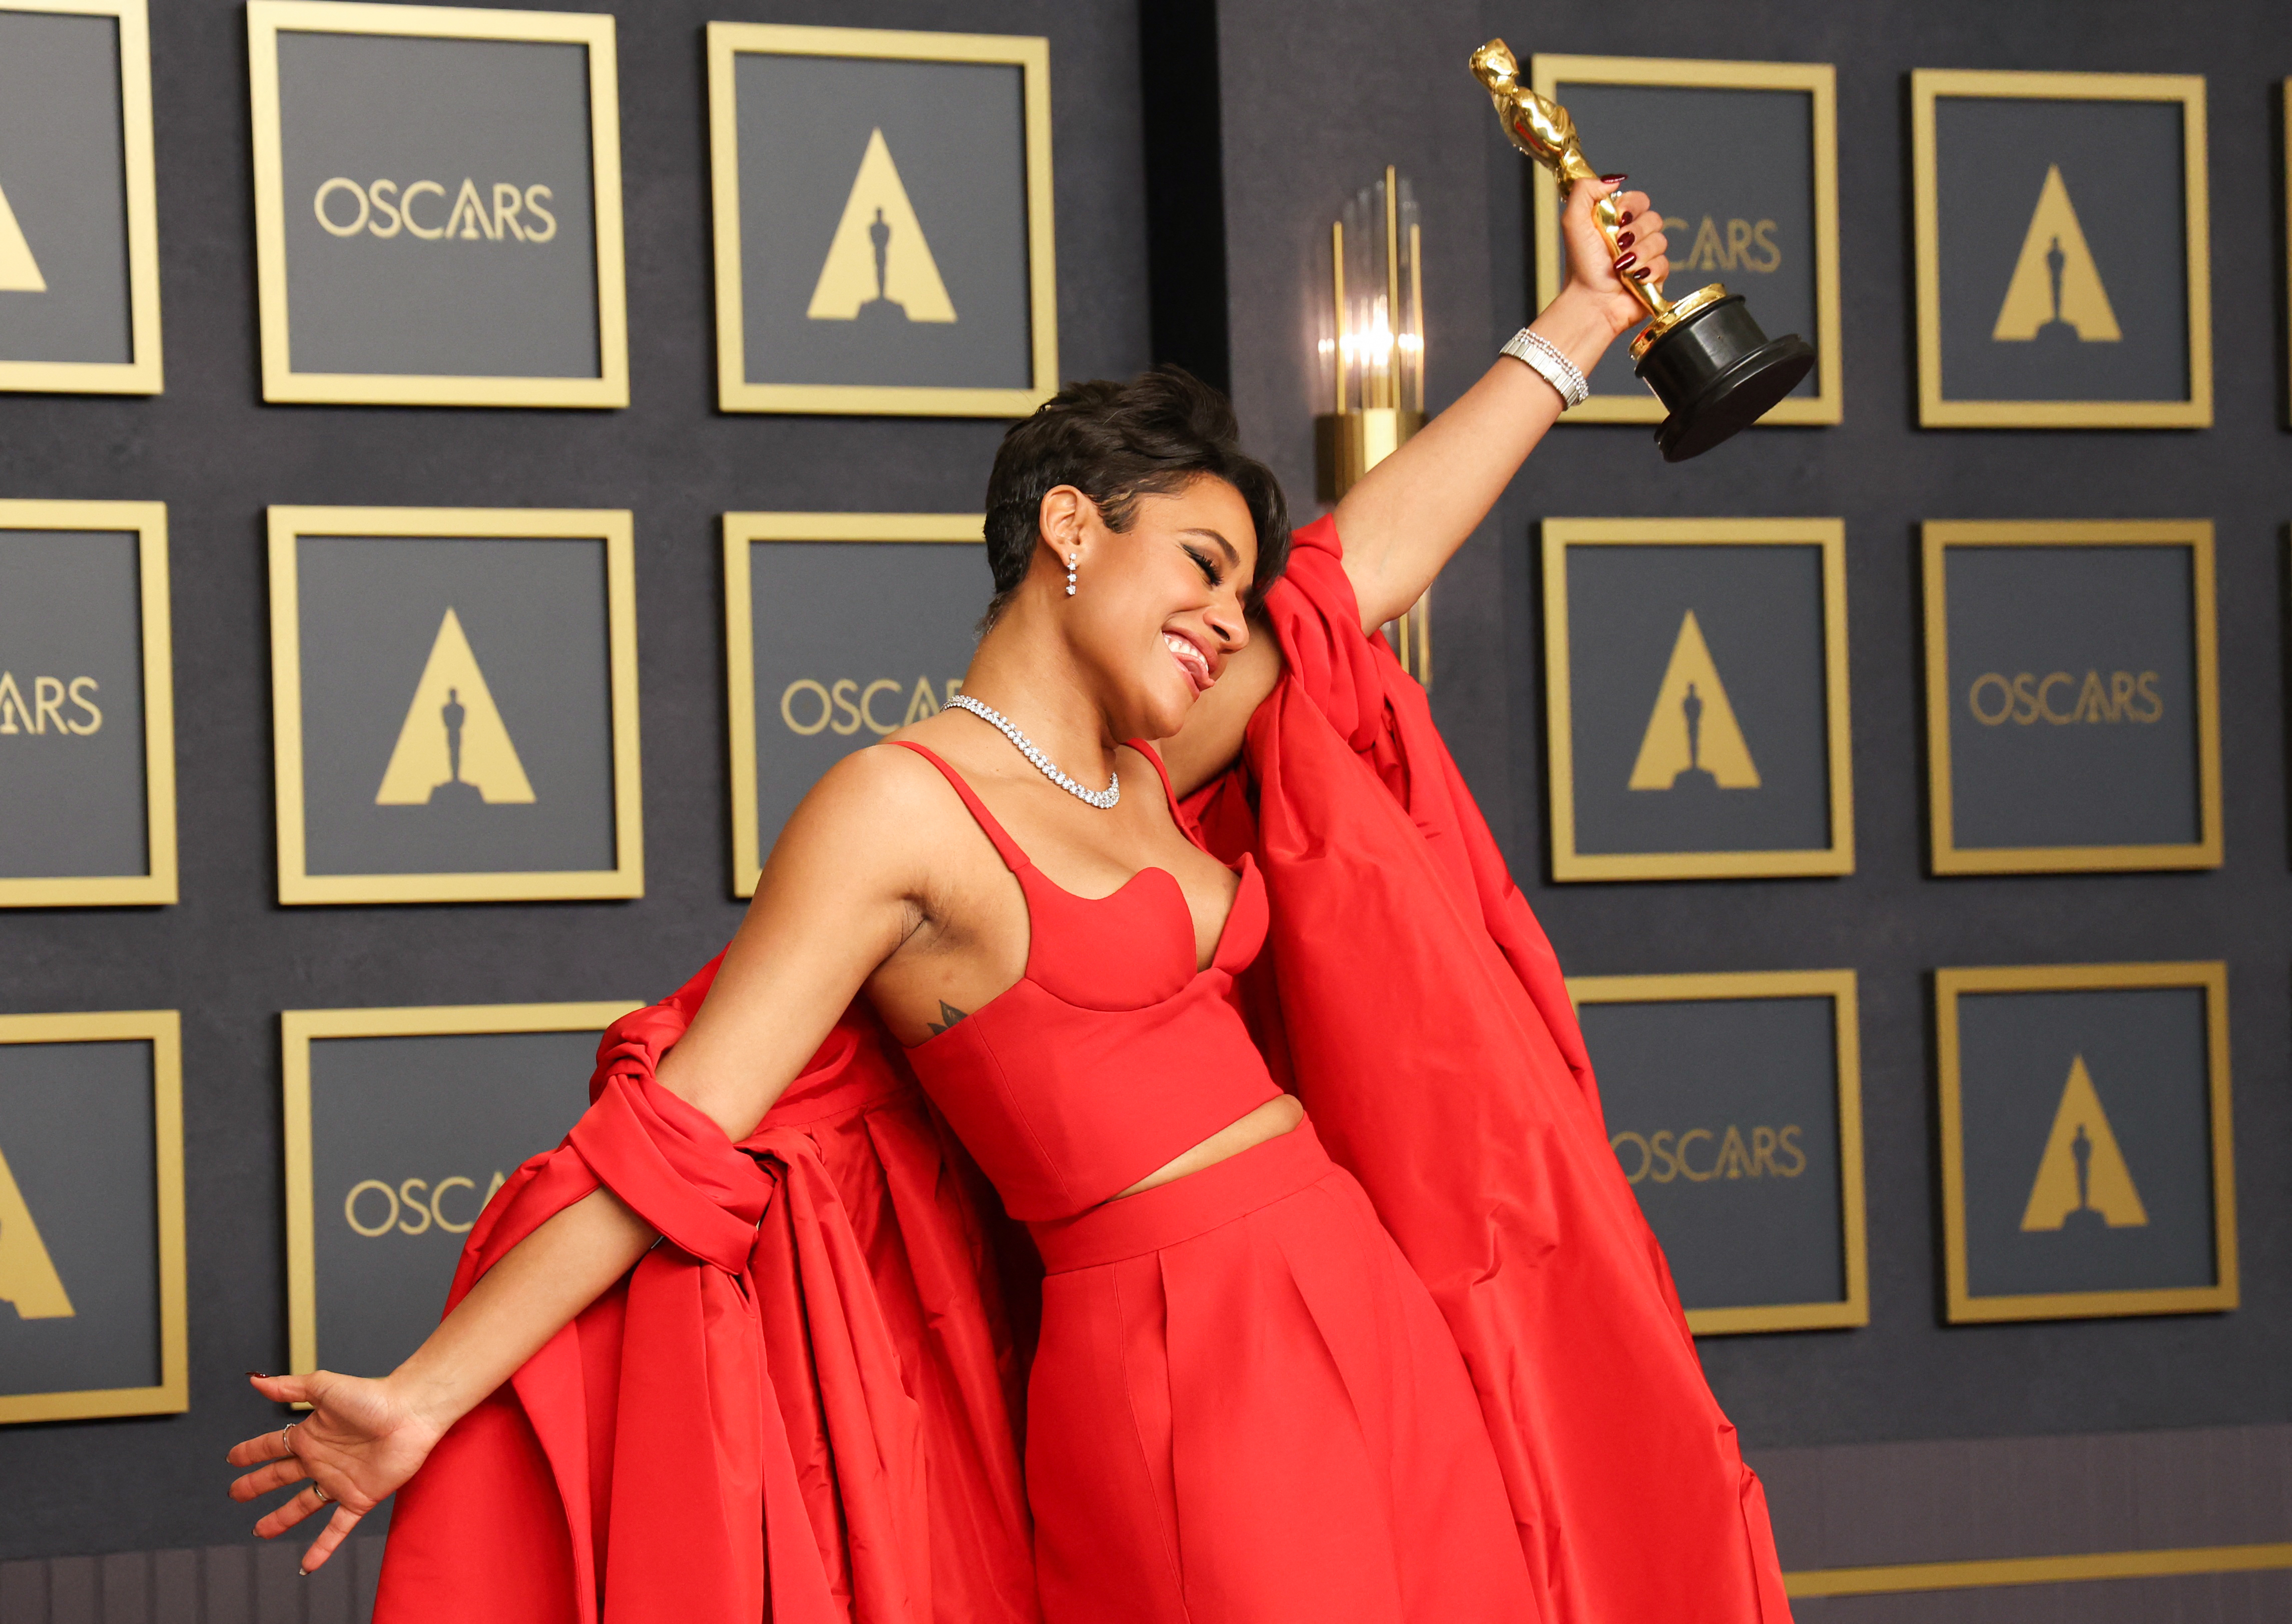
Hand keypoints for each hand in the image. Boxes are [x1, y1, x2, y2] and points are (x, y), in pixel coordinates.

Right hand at [226, 1371, 443, 1573]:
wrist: (411, 1413)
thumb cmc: (373, 1395)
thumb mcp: (324, 1387)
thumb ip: (289, 1387)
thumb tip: (254, 1380)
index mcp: (311, 1435)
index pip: (272, 1446)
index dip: (251, 1453)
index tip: (232, 1458)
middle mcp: (322, 1459)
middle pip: (281, 1476)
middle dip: (257, 1485)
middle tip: (235, 1494)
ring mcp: (339, 1481)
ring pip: (303, 1505)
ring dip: (281, 1519)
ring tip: (261, 1531)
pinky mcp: (359, 1498)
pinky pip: (337, 1528)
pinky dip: (323, 1547)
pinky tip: (308, 1565)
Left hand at [1556, 177, 1670, 342]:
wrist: (1590, 301)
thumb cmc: (1581, 265)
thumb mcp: (1574, 221)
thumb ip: (1586, 190)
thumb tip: (1614, 178)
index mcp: (1617, 221)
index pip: (1640, 199)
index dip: (1632, 206)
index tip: (1618, 218)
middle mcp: (1633, 236)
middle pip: (1654, 218)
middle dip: (1636, 231)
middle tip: (1618, 245)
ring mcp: (1645, 256)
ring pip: (1661, 241)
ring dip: (1639, 254)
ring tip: (1621, 266)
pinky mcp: (1655, 276)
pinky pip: (1665, 264)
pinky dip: (1648, 271)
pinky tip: (1633, 279)